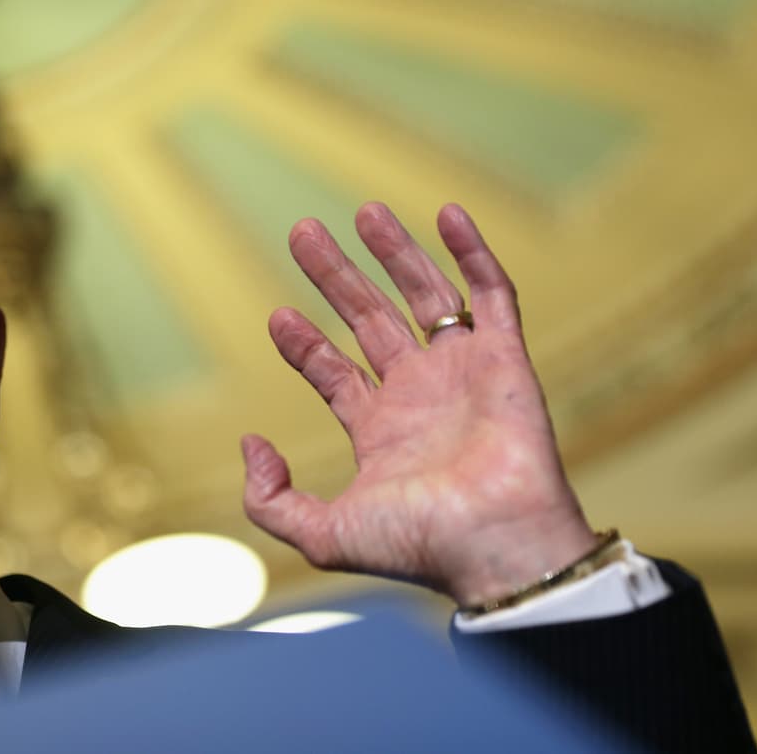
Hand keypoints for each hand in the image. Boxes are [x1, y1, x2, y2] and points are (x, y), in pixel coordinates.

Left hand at [241, 202, 596, 605]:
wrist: (497, 546)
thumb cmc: (419, 545)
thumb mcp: (321, 533)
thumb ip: (269, 498)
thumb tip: (249, 443)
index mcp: (380, 432)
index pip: (335, 372)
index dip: (305, 344)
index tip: (277, 314)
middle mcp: (420, 396)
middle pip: (371, 319)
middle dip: (337, 276)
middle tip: (303, 231)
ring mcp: (463, 374)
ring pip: (426, 297)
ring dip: (396, 253)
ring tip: (364, 211)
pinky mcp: (506, 359)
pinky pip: (493, 295)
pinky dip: (474, 253)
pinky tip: (447, 214)